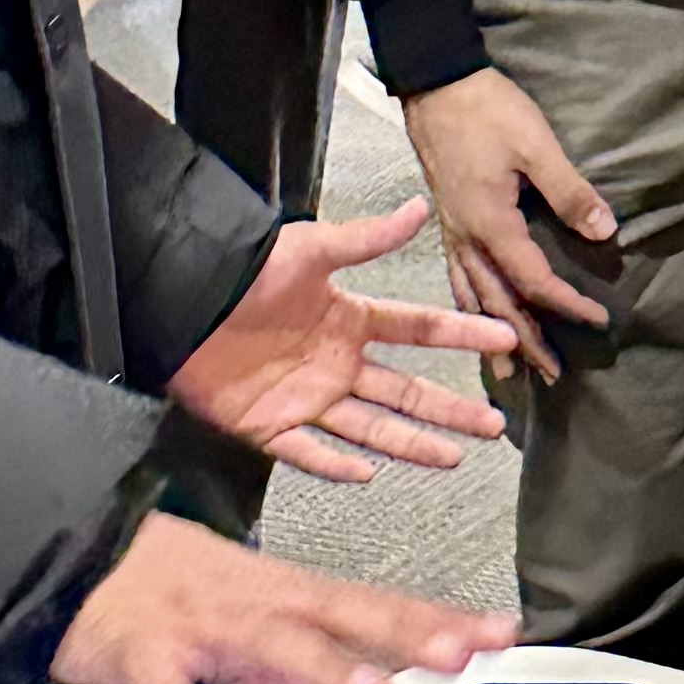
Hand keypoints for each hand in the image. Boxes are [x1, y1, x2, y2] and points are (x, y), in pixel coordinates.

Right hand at [50, 512, 512, 683]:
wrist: (76, 563)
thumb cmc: (162, 591)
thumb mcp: (239, 639)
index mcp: (284, 597)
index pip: (376, 609)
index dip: (437, 623)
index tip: (498, 635)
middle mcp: (255, 601)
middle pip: (339, 615)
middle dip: (401, 635)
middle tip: (457, 654)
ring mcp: (201, 619)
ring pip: (266, 640)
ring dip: (318, 664)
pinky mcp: (141, 644)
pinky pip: (160, 675)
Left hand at [166, 199, 512, 479]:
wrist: (180, 299)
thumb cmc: (245, 269)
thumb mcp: (311, 249)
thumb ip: (367, 239)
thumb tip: (419, 207)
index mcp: (347, 319)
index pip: (416, 330)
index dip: (459, 335)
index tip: (503, 339)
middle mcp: (334, 363)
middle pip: (404, 392)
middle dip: (450, 409)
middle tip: (494, 424)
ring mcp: (305, 398)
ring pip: (370, 428)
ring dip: (411, 442)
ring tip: (453, 457)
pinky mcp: (267, 426)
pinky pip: (307, 452)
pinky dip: (335, 465)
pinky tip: (368, 475)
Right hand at [401, 68, 617, 377]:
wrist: (435, 84)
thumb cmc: (486, 111)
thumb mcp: (536, 145)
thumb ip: (569, 191)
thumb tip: (604, 230)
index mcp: (490, 225)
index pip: (533, 280)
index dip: (567, 303)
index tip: (599, 318)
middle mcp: (466, 239)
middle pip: (497, 303)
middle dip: (525, 341)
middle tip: (552, 375)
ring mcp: (451, 231)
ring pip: (471, 296)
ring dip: (491, 333)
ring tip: (507, 367)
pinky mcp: (445, 220)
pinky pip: (457, 276)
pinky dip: (468, 303)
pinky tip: (474, 312)